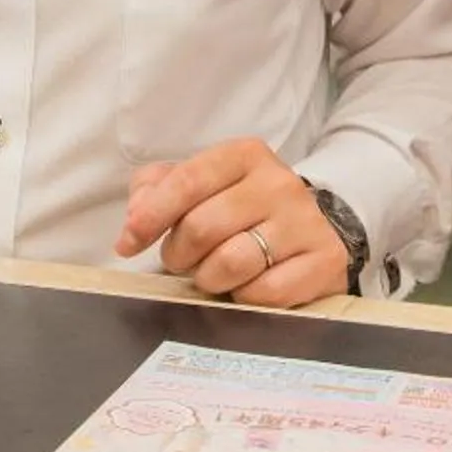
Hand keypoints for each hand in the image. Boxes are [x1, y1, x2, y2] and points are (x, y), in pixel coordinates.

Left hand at [114, 140, 346, 308]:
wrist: (318, 226)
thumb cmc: (244, 206)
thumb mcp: (202, 184)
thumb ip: (157, 189)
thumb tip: (133, 221)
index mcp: (245, 155)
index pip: (187, 181)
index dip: (150, 216)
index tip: (128, 242)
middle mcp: (278, 183)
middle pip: (202, 227)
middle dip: (178, 254)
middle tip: (182, 260)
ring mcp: (304, 223)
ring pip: (231, 263)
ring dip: (208, 277)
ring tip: (213, 272)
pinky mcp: (323, 262)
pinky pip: (264, 293)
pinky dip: (243, 296)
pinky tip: (246, 285)